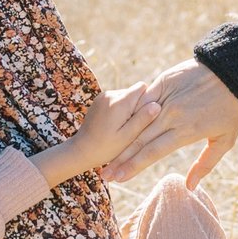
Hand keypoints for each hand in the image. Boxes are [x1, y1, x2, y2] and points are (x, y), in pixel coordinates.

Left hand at [35, 84, 161, 187]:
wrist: (80, 151)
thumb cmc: (106, 148)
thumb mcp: (127, 138)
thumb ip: (142, 120)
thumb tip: (157, 105)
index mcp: (119, 102)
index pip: (142, 88)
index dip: (147, 102)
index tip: (143, 118)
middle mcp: (110, 94)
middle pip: (134, 92)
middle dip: (138, 107)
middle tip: (132, 127)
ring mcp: (103, 96)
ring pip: (126, 97)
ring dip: (129, 110)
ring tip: (123, 128)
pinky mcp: (99, 100)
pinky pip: (117, 101)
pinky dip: (120, 111)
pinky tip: (115, 126)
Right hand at [106, 58, 237, 187]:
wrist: (234, 72)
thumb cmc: (232, 109)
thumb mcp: (225, 140)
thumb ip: (205, 164)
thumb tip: (189, 187)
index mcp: (186, 131)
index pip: (153, 152)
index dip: (134, 167)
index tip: (119, 179)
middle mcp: (172, 115)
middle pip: (140, 140)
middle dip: (120, 159)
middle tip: (105, 174)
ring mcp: (166, 97)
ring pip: (137, 120)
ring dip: (120, 138)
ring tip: (104, 153)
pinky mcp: (163, 81)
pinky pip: (142, 99)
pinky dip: (128, 112)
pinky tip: (114, 124)